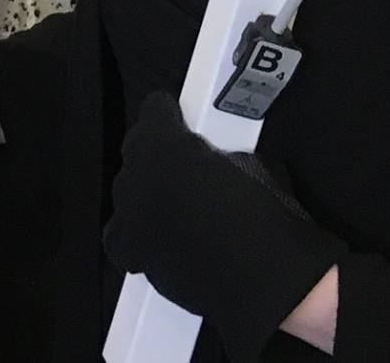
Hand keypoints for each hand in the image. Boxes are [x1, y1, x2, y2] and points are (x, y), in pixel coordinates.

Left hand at [103, 93, 343, 362]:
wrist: (266, 280)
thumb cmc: (264, 213)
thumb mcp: (247, 161)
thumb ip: (213, 152)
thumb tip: (208, 159)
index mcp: (163, 144)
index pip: (153, 110)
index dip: (171, 116)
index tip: (180, 120)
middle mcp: (136, 177)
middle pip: (136, 153)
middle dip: (158, 157)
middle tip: (186, 168)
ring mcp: (130, 218)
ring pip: (127, 194)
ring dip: (147, 194)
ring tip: (177, 206)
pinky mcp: (134, 256)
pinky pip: (124, 237)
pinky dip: (141, 235)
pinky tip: (165, 239)